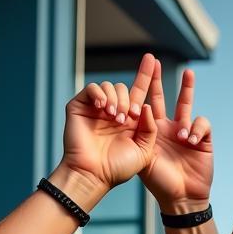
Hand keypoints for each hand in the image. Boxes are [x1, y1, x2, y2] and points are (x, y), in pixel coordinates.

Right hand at [57, 55, 157, 203]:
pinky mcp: (80, 106)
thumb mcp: (145, 150)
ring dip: (116, 100)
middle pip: (125, 88)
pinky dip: (100, 94)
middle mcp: (114, 111)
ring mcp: (96, 108)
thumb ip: (150, 128)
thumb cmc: (119, 168)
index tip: (152, 58)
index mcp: (131, 120)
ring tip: (115, 118)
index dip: (146, 75)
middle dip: (129, 99)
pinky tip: (104, 108)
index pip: (139, 92)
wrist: (94, 175)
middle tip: (128, 117)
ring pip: (110, 87)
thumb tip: (144, 104)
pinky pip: (92, 89)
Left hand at [140, 61, 212, 213]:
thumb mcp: (143, 156)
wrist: (181, 199)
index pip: (148, 102)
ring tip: (187, 85)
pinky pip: (202, 124)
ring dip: (187, 91)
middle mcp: (169, 127)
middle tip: (157, 61)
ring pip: (188, 106)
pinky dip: (196, 129)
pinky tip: (189, 141)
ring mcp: (187, 133)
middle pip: (167, 98)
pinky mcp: (203, 140)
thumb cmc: (159, 182)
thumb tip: (145, 108)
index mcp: (153, 130)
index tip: (144, 65)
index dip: (146, 84)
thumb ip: (142, 132)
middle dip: (163, 79)